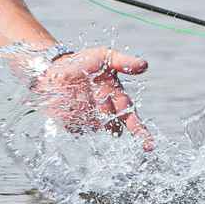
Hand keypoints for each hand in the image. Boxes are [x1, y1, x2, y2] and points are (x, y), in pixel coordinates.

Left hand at [31, 47, 153, 151]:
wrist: (56, 66)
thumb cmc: (84, 62)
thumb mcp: (106, 57)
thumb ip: (124, 62)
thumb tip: (145, 65)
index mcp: (117, 99)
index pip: (132, 119)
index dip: (141, 133)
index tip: (148, 146)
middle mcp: (105, 113)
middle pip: (115, 127)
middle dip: (112, 122)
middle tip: (107, 112)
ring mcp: (88, 120)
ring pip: (95, 126)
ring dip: (91, 117)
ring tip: (80, 95)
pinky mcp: (72, 124)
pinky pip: (76, 128)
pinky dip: (73, 119)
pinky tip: (67, 104)